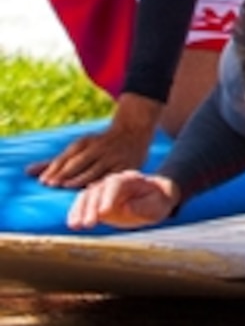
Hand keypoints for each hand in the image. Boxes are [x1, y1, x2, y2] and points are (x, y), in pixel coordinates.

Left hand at [35, 100, 160, 188]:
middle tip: (52, 184)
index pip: (67, 156)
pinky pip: (112, 177)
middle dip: (65, 173)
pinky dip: (101, 185)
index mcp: (86, 142)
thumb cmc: (100, 144)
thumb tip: (28, 172)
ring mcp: (114, 157)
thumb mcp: (79, 147)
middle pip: (80, 162)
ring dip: (81, 179)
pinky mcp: (127, 166)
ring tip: (68, 188)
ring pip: (95, 170)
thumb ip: (55, 162)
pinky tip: (93, 194)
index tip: (44, 181)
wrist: (135, 131)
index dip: (55, 168)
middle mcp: (100, 148)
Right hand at [66, 170, 179, 231]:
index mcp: (130, 179)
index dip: (108, 198)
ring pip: (86, 196)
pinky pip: (82, 204)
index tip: (104, 212)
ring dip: (79, 211)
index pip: (115, 184)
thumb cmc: (157, 201)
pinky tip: (72, 223)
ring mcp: (103, 190)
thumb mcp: (157, 204)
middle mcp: (113, 181)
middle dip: (91, 207)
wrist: (154, 199)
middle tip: (88, 224)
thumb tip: (126, 208)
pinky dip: (76, 213)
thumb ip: (143, 206)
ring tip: (76, 225)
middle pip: (98, 190)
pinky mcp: (96, 200)